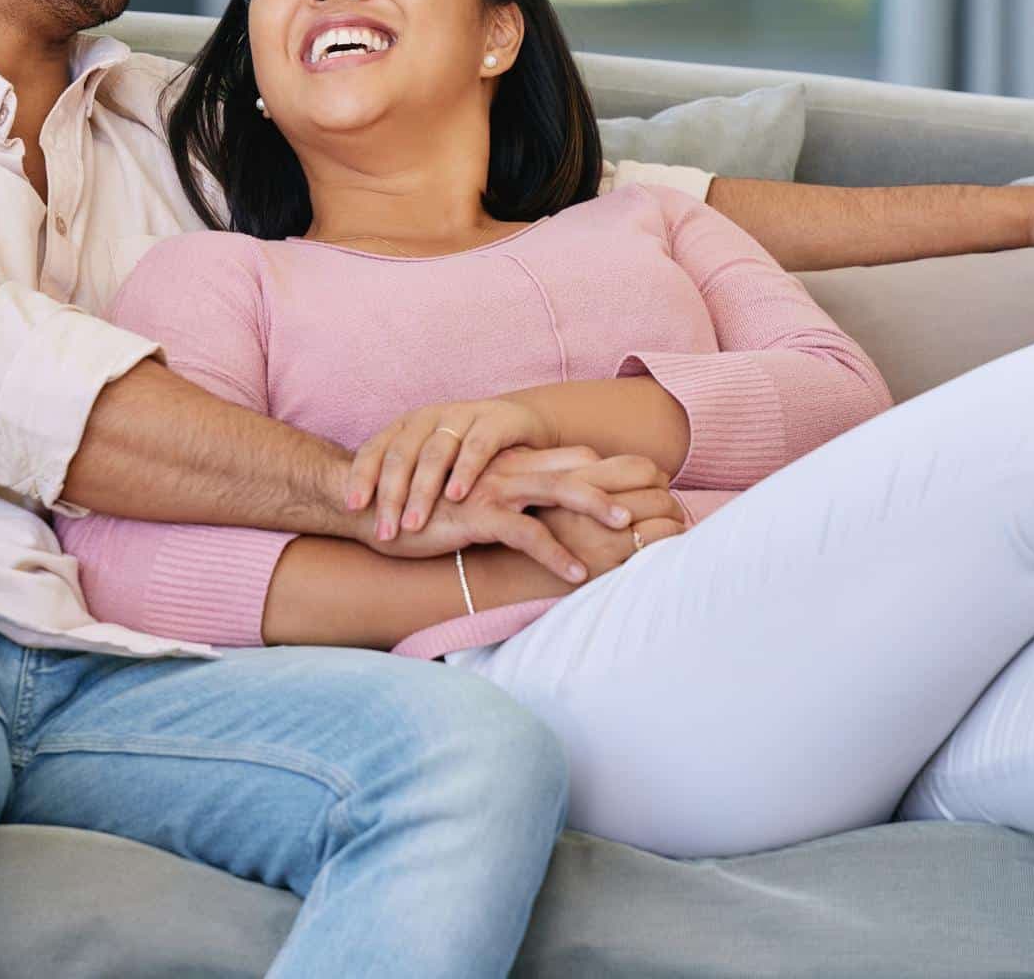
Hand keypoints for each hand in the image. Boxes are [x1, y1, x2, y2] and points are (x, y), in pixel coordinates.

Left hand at [348, 397, 558, 541]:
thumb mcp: (431, 465)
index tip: (353, 508)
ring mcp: (463, 415)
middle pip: (402, 454)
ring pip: (435, 452)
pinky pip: (477, 446)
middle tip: (386, 531)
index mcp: (407, 425)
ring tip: (414, 523)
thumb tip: (357, 516)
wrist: (519, 425)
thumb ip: (403, 482)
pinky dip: (465, 470)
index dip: (361, 476)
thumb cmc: (465, 455)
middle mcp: (430, 416)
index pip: (376, 448)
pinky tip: (456, 495)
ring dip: (423, 490)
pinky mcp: (496, 421)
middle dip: (391, 495)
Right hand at [369, 445, 660, 584]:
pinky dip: (555, 554)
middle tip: (661, 502)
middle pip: (577, 470)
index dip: (612, 473)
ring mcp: (494, 489)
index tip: (649, 490)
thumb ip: (506, 500)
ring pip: (559, 494)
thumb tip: (540, 517)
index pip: (573, 460)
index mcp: (511, 464)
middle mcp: (508, 469)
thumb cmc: (423, 508)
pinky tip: (578, 573)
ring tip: (631, 532)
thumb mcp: (471, 501)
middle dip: (620, 485)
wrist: (372, 504)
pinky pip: (526, 534)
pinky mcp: (477, 514)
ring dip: (597, 510)